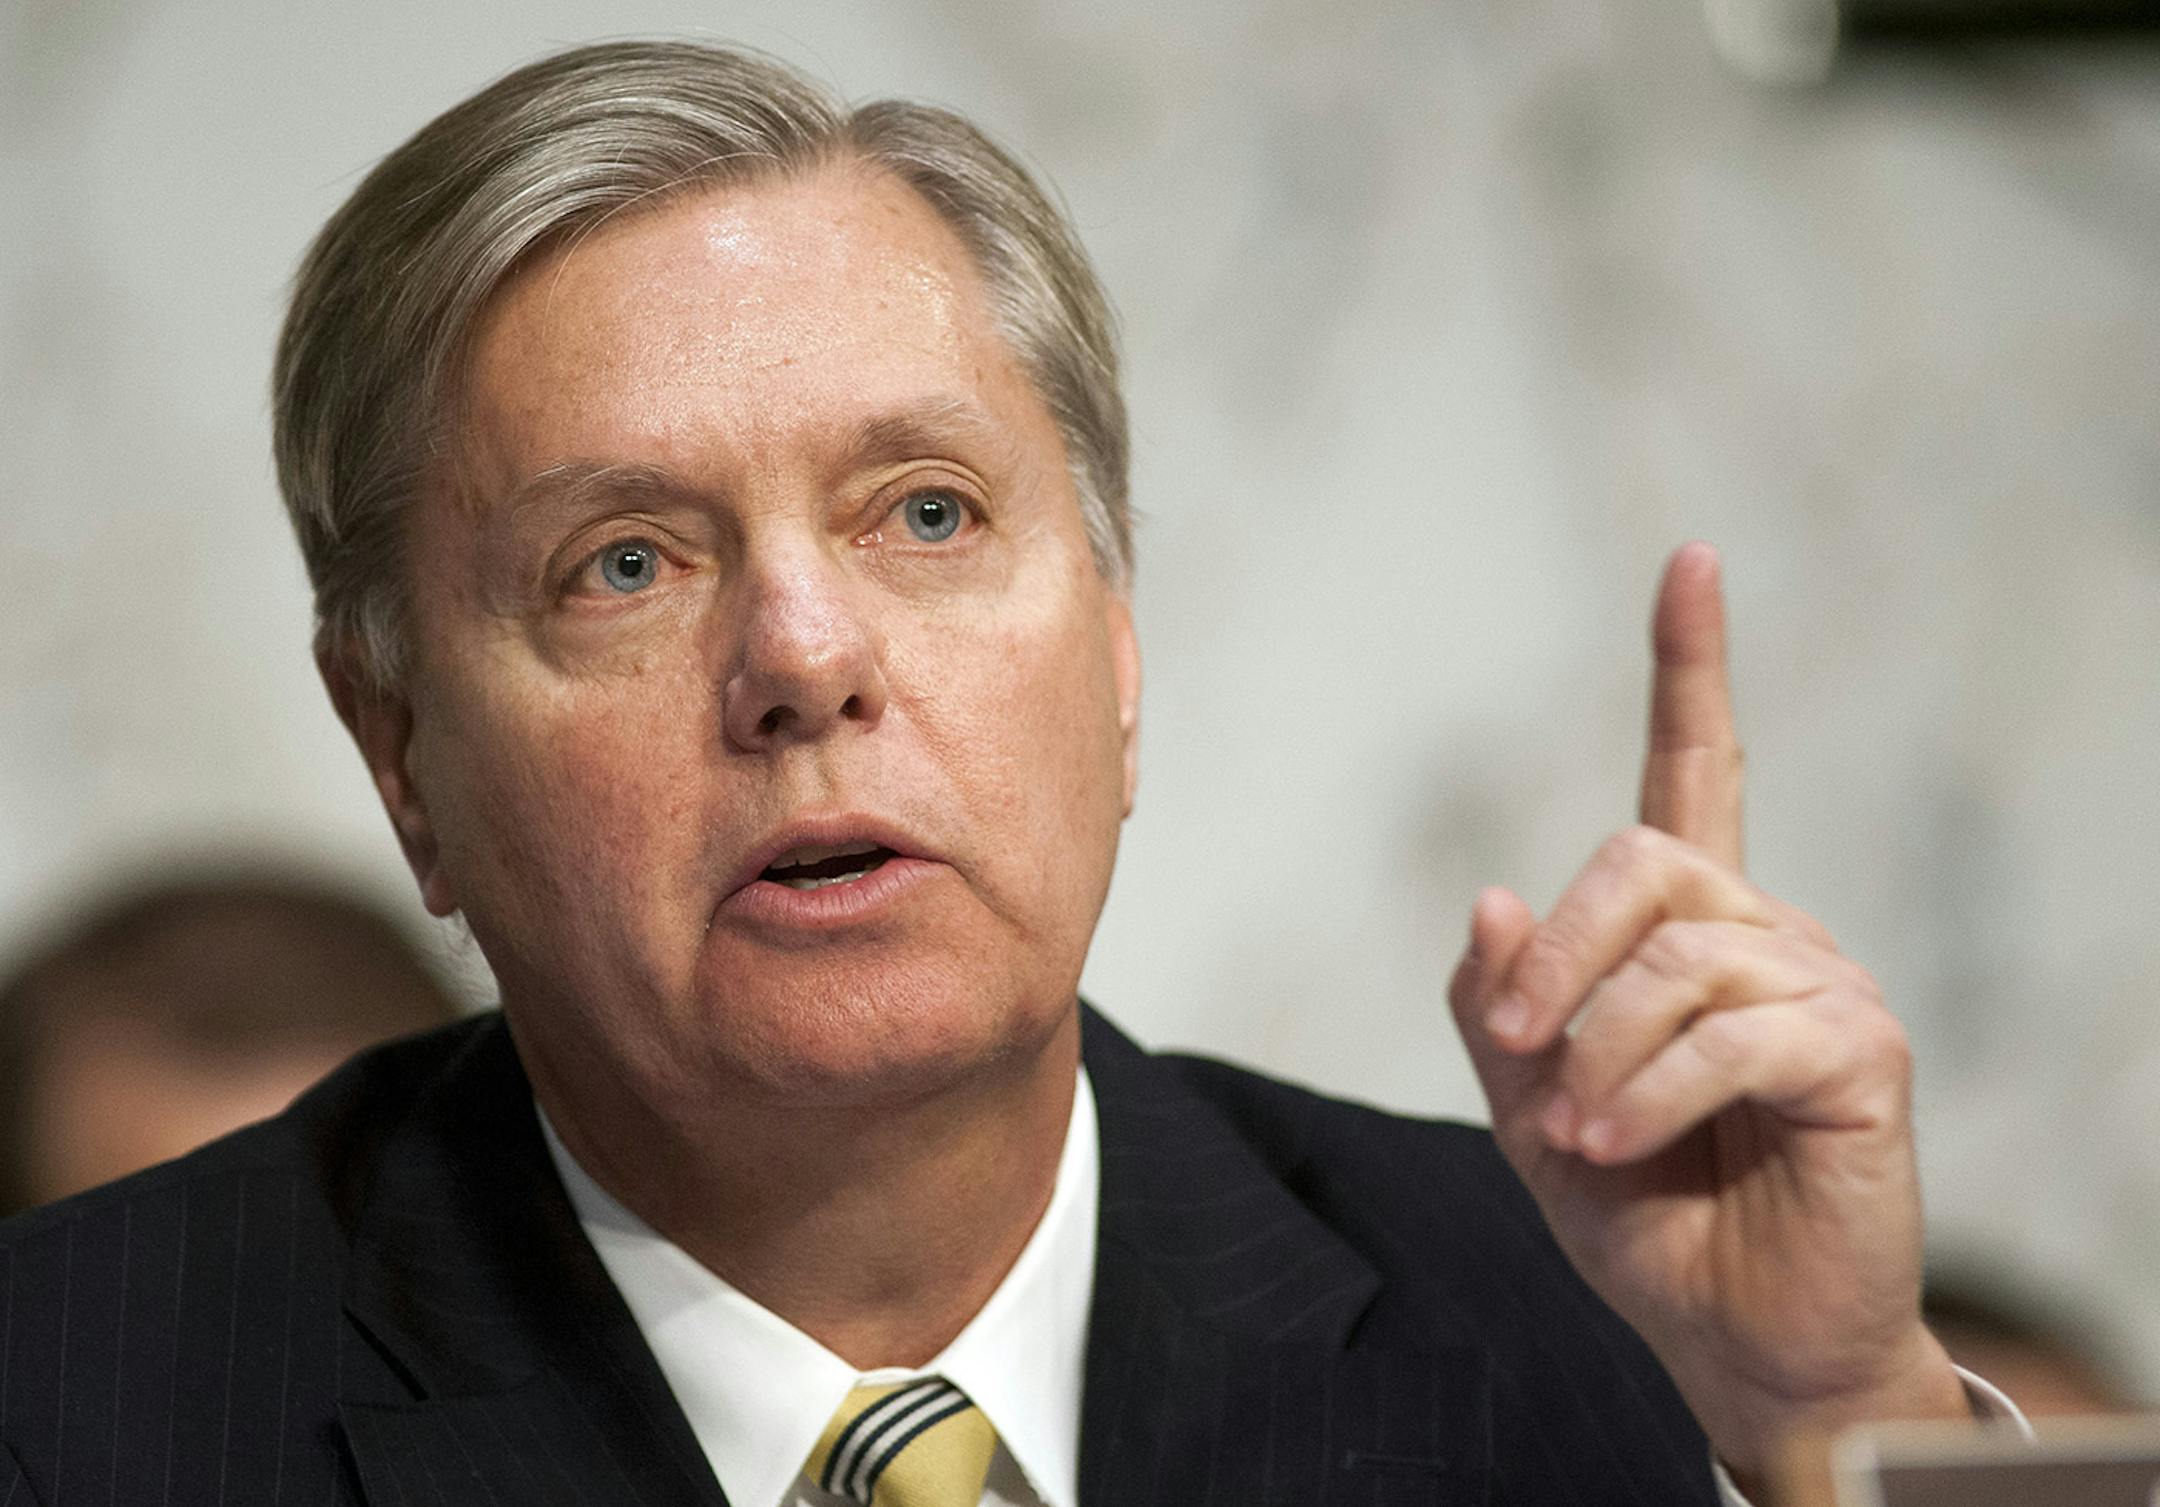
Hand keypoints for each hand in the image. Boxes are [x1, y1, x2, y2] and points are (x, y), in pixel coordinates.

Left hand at [1447, 543, 1967, 1492]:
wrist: (1734, 1337)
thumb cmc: (1643, 1216)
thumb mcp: (1529, 1106)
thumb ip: (1498, 1005)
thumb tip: (1492, 894)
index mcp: (1687, 929)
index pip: (1696, 770)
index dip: (1691, 667)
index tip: (1691, 562)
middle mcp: (1765, 931)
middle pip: (1641, 857)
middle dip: (1555, 955)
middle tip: (1514, 1050)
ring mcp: (1821, 983)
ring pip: (1677, 954)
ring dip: (1596, 1050)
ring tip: (1580, 1133)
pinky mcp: (1860, 1052)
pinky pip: (1733, 1029)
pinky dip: (1650, 1087)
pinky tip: (1615, 1140)